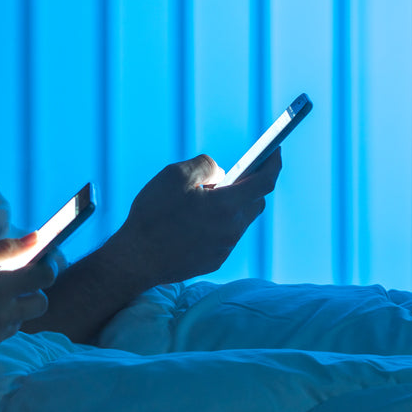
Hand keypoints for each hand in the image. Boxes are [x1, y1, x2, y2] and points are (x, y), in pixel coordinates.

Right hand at [0, 236, 55, 365]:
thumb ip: (2, 250)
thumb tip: (37, 238)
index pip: (44, 277)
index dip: (48, 267)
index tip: (42, 264)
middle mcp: (0, 317)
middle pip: (40, 304)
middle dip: (32, 293)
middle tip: (12, 286)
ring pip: (18, 323)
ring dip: (9, 312)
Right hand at [112, 149, 281, 286]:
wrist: (136, 259)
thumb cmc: (153, 215)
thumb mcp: (174, 175)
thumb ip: (205, 165)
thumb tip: (221, 172)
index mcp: (226, 206)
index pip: (264, 182)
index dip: (273, 163)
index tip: (275, 151)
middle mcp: (232, 229)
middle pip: (254, 202)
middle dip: (247, 186)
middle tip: (227, 177)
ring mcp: (224, 248)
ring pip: (239, 220)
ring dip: (229, 206)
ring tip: (201, 200)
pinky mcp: (214, 261)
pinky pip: (225, 237)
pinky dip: (217, 224)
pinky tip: (193, 222)